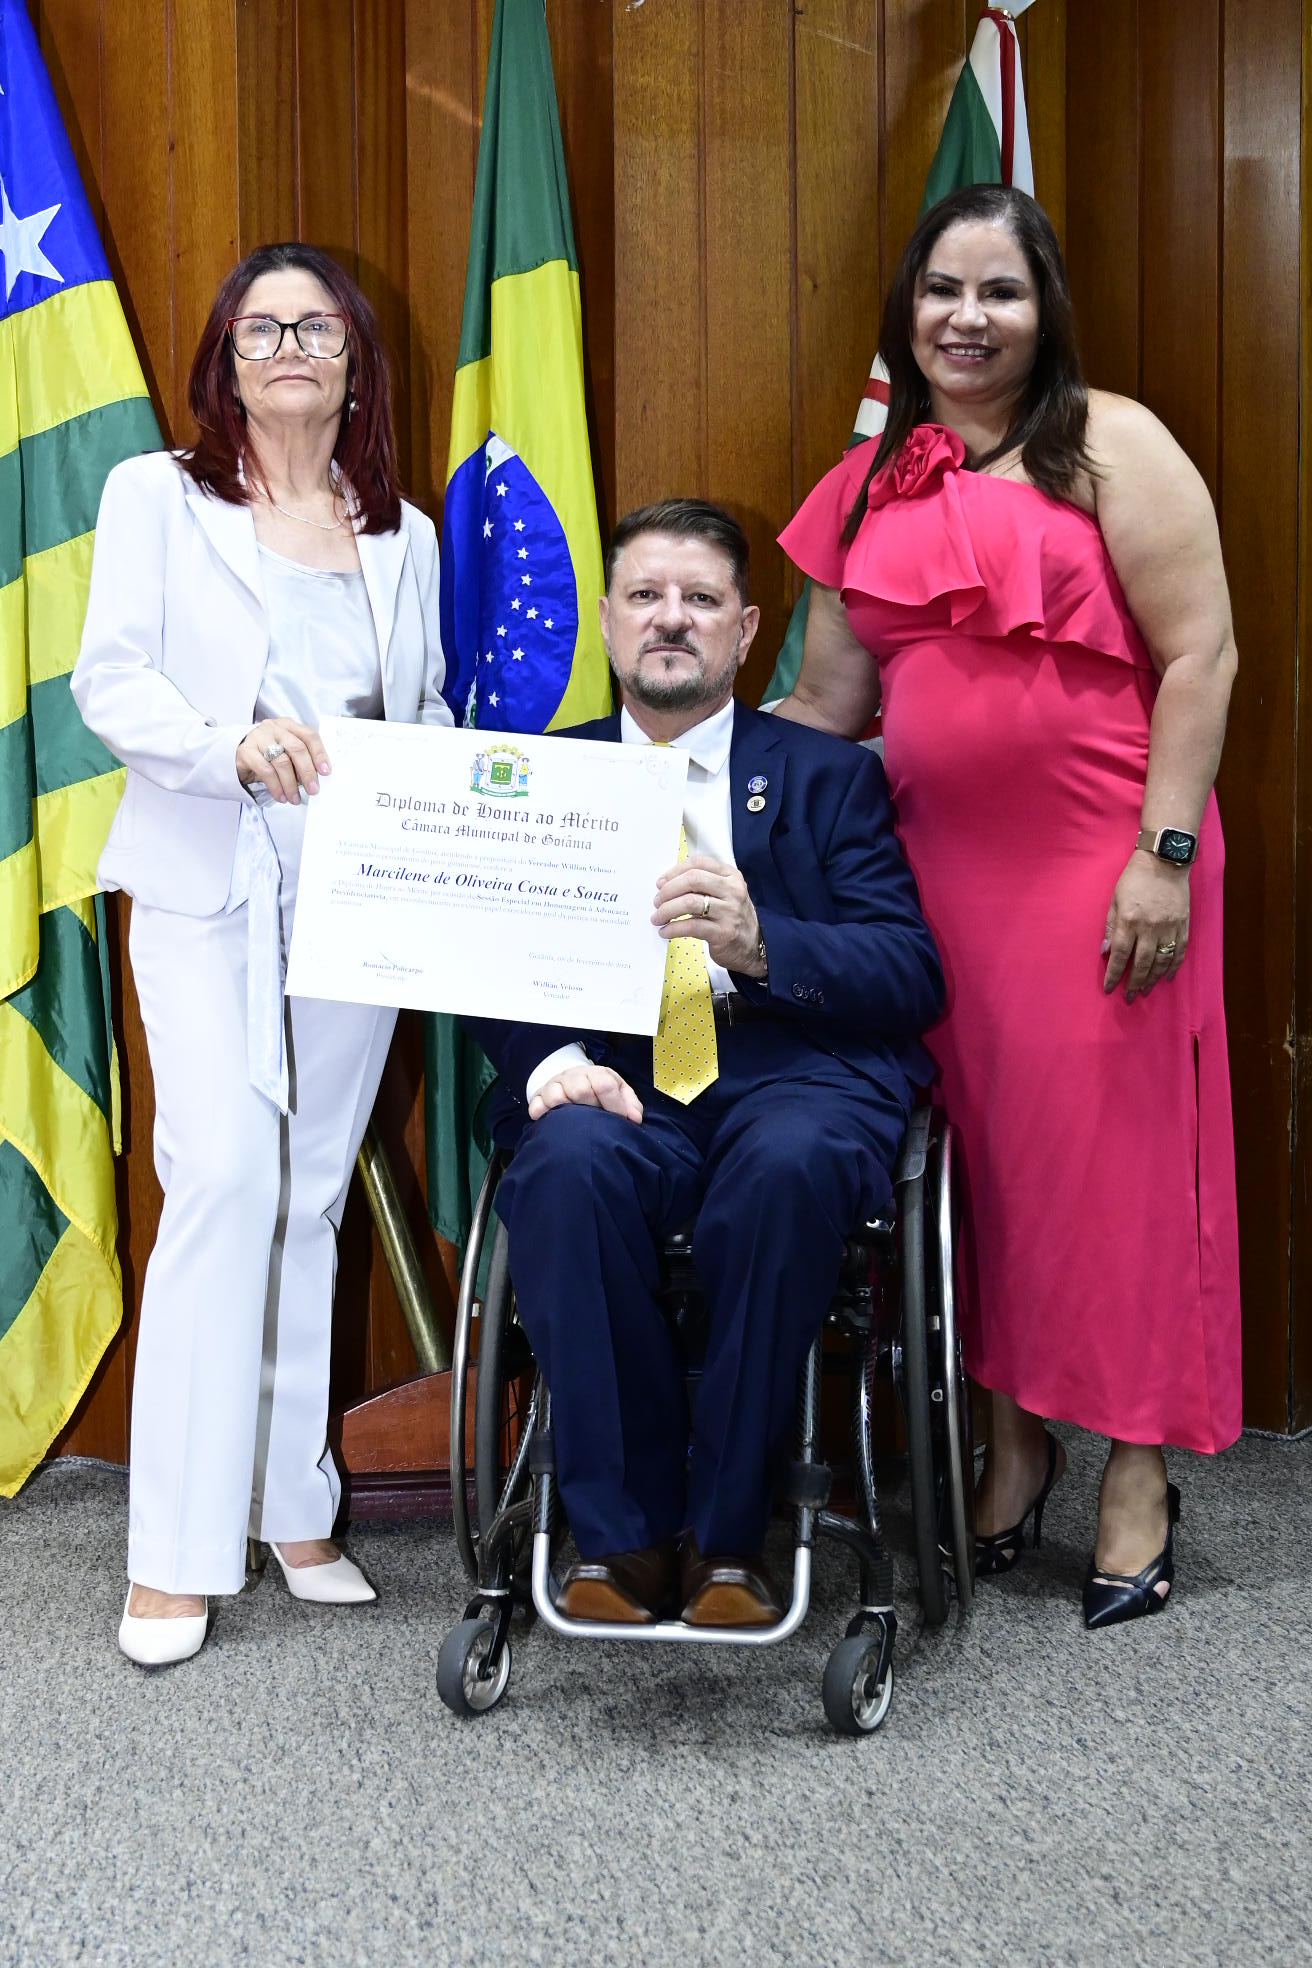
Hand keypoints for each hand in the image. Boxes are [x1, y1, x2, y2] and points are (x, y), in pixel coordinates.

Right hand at [236, 718, 329, 802]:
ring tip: (294, 798)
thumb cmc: (266, 753)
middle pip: (297, 748)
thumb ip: (300, 758)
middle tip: (313, 789)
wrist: (236, 753)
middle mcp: (274, 728)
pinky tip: (281, 796)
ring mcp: (259, 738)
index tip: (325, 771)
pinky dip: (276, 786)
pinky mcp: (246, 751)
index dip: (319, 754)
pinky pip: (265, 771)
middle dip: (307, 772)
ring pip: (282, 761)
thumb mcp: (285, 751)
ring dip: (291, 784)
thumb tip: (317, 777)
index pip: (309, 735)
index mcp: (288, 726)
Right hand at [527, 1063, 643, 1124]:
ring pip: (556, 1095)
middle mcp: (574, 1076)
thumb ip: (630, 1104)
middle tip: (595, 1120)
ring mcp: (555, 1085)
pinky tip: (548, 1120)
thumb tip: (634, 1118)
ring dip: (565, 1109)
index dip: (614, 1105)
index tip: (620, 1120)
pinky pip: (536, 1105)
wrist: (573, 1080)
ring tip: (573, 1121)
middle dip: (590, 1107)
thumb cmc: (599, 1090)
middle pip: (580, 1089)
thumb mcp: (619, 1092)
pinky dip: (541, 1112)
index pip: (604, 1084)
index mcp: (597, 1074)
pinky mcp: (539, 1096)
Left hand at [652, 853, 764, 976]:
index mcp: (730, 875)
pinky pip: (691, 926)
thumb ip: (702, 884)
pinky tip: (665, 931)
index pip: (698, 863)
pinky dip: (673, 928)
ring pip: (689, 902)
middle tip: (657, 902)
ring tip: (657, 918)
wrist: (753, 946)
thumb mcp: (724, 893)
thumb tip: (665, 884)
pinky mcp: (723, 932)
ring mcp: (729, 911)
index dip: (674, 871)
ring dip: (666, 910)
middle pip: (693, 879)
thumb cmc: (731, 917)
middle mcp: (732, 890)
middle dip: (668, 890)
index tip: (660, 883)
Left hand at [1102, 851, 1189, 1000]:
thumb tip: (1106, 952)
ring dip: (1153, 979)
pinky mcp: (1183, 925)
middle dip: (1134, 983)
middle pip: (1142, 963)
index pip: (1121, 955)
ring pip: (1162, 961)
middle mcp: (1150, 927)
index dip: (1114, 974)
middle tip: (1129, 997)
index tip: (1109, 988)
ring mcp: (1169, 927)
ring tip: (1145, 990)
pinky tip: (1167, 977)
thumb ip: (1111, 926)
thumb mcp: (1115, 899)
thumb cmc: (1135, 878)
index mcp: (1130, 920)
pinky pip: (1179, 951)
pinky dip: (1173, 966)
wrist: (1165, 860)